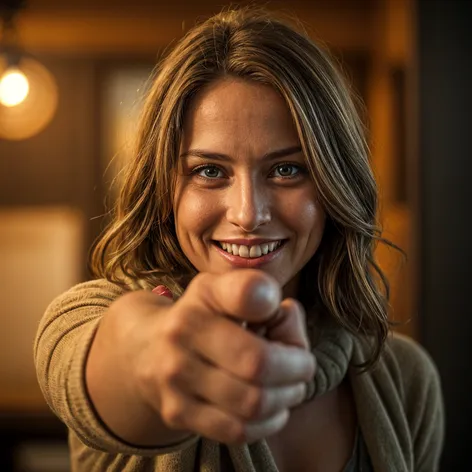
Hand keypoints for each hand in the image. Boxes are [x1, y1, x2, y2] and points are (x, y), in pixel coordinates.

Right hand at [133, 269, 315, 444]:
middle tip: (302, 367)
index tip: (284, 313)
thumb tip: (288, 314)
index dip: (276, 307)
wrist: (146, 349)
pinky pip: (236, 430)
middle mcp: (182, 331)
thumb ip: (263, 294)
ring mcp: (174, 376)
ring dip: (285, 398)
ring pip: (252, 402)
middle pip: (260, 362)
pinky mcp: (175, 411)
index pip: (246, 294)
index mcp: (204, 295)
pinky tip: (273, 409)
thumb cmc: (202, 317)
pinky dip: (268, 423)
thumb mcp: (226, 290)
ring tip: (289, 389)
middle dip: (296, 369)